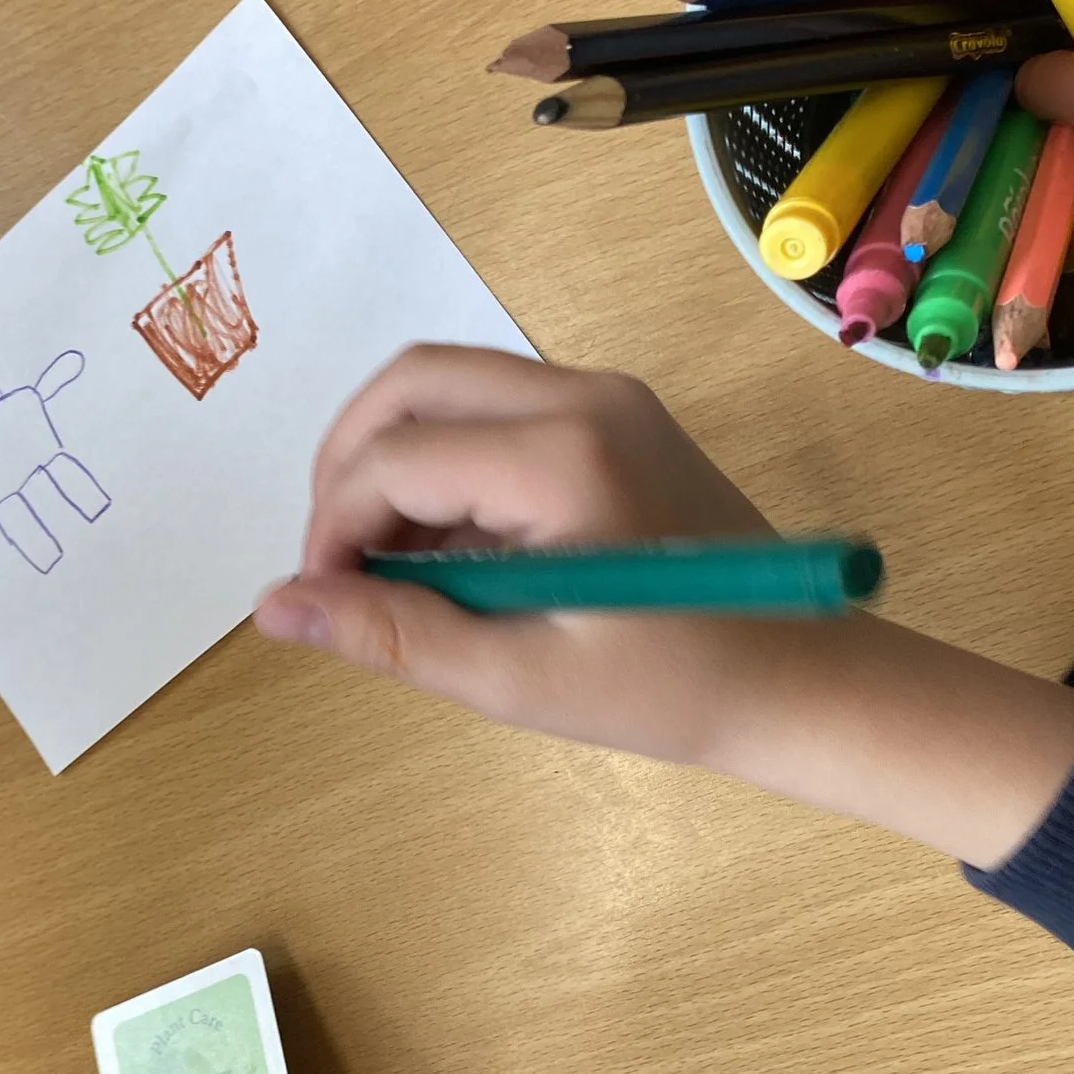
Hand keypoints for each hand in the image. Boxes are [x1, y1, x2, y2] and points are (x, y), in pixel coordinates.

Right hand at [253, 343, 779, 765]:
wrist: (800, 678)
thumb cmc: (672, 690)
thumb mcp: (518, 679)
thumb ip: (391, 634)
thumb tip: (274, 607)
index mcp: (564, 455)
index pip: (394, 457)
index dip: (332, 528)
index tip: (322, 603)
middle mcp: (582, 396)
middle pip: (408, 383)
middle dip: (346, 468)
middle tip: (336, 563)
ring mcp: (604, 396)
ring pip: (445, 387)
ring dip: (391, 462)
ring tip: (388, 564)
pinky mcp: (612, 416)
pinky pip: (492, 410)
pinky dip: (444, 464)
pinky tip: (450, 552)